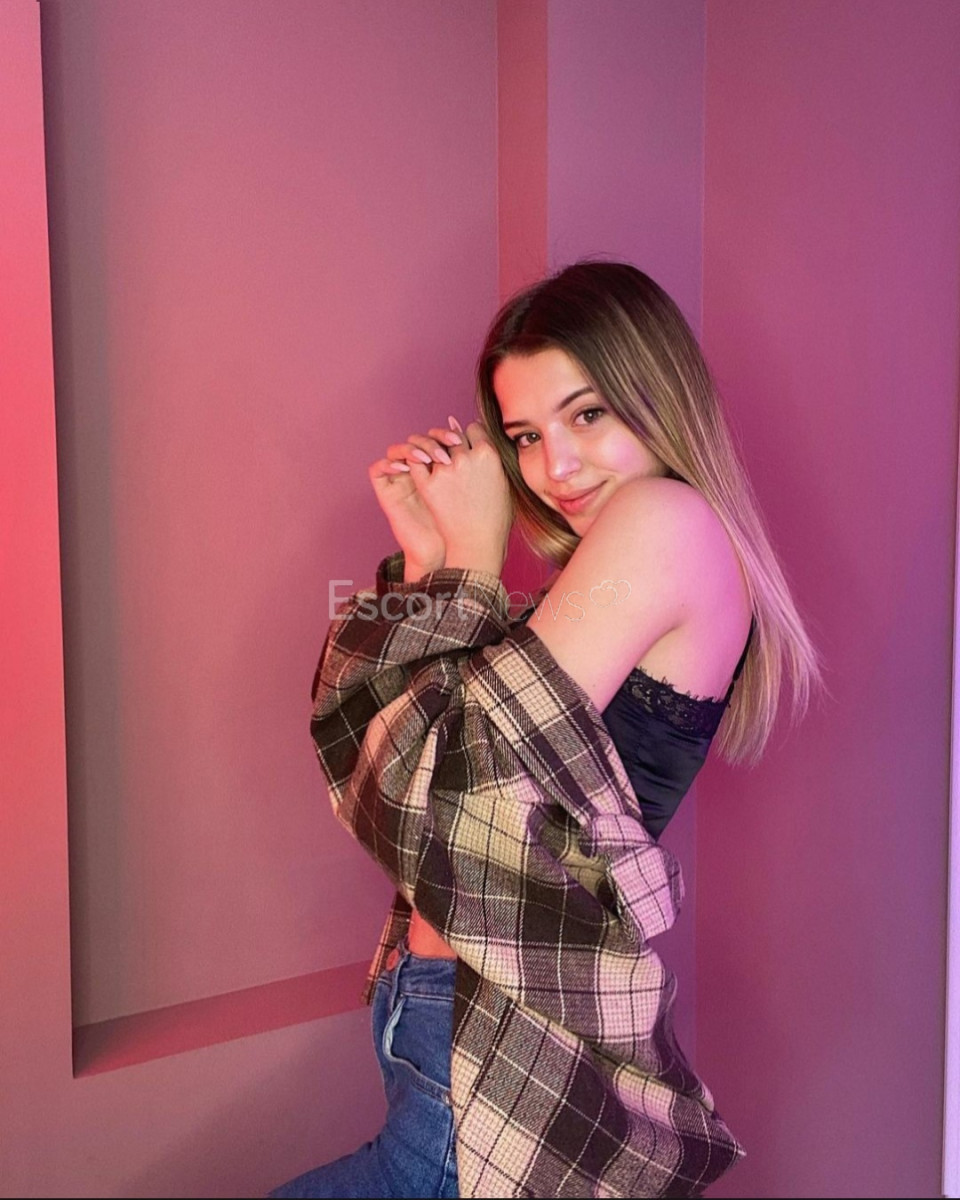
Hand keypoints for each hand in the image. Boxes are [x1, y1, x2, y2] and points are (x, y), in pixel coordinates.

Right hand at [368, 424, 463, 576]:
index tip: (458, 438)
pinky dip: (388, 464)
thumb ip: (473, 461)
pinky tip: (404, 467)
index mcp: (437, 466)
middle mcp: (417, 469)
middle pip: (416, 439)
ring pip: (397, 449)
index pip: (434, 437)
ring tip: (426, 458)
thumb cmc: (468, 519)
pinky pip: (378, 469)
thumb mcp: (473, 485)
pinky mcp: (385, 490)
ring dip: (411, 449)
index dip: (444, 434)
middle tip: (442, 446)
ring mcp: (399, 478)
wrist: (451, 548)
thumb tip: (479, 430)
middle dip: (429, 439)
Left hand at [411, 418, 512, 575]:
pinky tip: (421, 465)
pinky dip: (418, 460)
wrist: (477, 542)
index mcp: (488, 454)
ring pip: (435, 446)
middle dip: (453, 442)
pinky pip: (418, 461)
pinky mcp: (428, 483)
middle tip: (452, 452)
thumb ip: (494, 461)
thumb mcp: (505, 483)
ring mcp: (445, 469)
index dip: (471, 435)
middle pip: (454, 436)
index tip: (469, 444)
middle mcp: (466, 457)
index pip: (474, 428)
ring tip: (436, 459)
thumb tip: (485, 444)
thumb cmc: (495, 518)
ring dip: (434, 449)